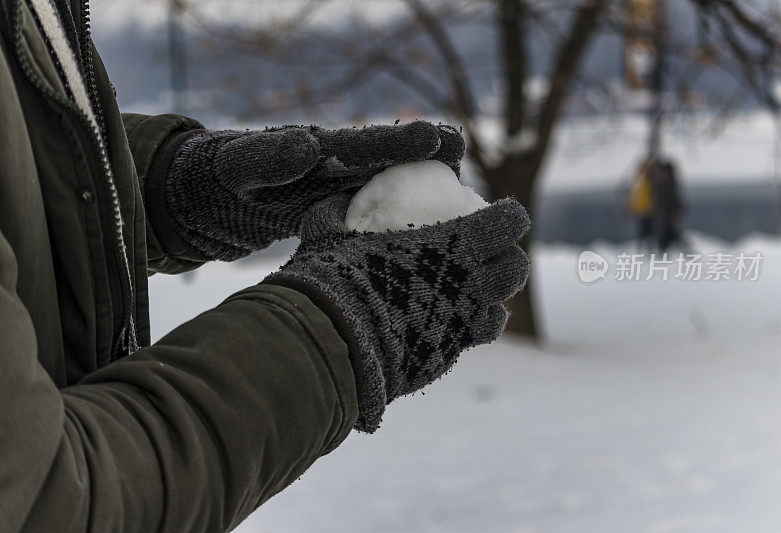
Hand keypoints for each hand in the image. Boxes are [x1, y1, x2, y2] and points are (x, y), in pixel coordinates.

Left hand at [165, 122, 464, 260]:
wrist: (214, 200)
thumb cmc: (224, 178)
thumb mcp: (239, 167)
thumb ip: (268, 156)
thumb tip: (306, 146)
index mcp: (321, 150)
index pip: (369, 144)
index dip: (404, 142)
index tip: (438, 140)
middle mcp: (340, 167)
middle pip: (397, 162)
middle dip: (433, 162)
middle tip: (468, 172)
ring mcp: (344, 191)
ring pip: (397, 191)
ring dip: (428, 200)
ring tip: (465, 217)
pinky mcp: (342, 216)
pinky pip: (381, 218)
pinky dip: (406, 226)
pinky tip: (429, 249)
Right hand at [266, 195, 530, 431]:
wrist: (333, 342)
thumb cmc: (334, 279)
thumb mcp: (331, 233)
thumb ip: (337, 212)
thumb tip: (335, 199)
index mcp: (454, 245)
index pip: (507, 223)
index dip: (509, 219)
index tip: (499, 215)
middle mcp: (471, 286)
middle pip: (514, 268)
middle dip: (508, 259)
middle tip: (490, 255)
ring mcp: (463, 323)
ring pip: (499, 308)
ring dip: (493, 297)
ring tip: (476, 292)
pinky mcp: (448, 353)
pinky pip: (476, 336)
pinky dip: (473, 327)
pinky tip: (458, 324)